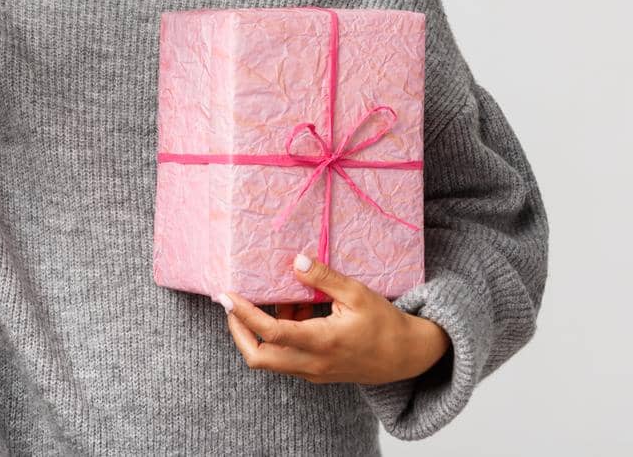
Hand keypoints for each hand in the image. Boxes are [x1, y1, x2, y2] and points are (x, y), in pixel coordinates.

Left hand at [215, 253, 450, 385]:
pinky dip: (280, 336)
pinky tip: (297, 310)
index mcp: (322, 342)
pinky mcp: (316, 372)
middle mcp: (312, 363)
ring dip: (261, 332)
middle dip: (238, 332)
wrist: (406, 357)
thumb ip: (325, 278)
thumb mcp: (358, 293)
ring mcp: (313, 372)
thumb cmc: (384, 323)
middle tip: (232, 306)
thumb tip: (297, 261)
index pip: (270, 333)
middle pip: (258, 358)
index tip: (226, 296)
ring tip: (280, 298)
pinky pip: (286, 358)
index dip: (243, 315)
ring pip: (270, 360)